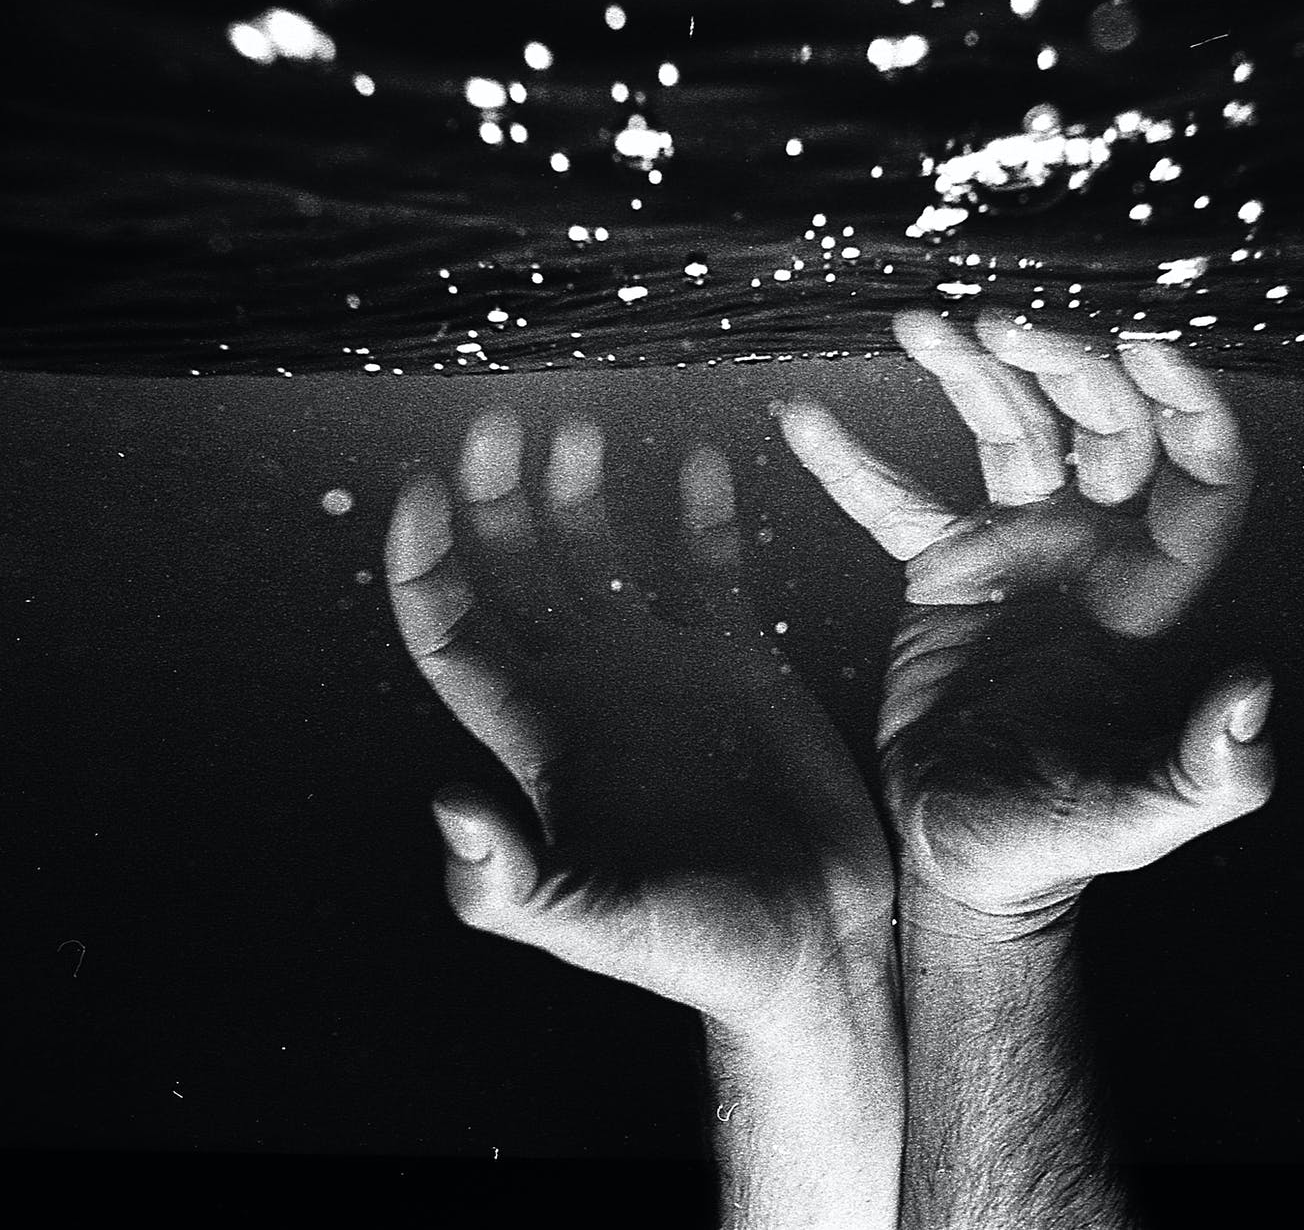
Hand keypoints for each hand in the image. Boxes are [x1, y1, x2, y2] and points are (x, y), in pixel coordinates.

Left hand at [385, 409, 895, 1029]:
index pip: (452, 629)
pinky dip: (700, 512)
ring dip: (582, 489)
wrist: (809, 946)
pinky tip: (698, 464)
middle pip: (516, 568)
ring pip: (602, 551)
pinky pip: (708, 564)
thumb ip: (514, 882)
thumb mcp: (594, 925)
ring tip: (578, 431)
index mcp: (539, 736)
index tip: (422, 490)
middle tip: (496, 426)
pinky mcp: (738, 657)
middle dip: (495, 498)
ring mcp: (663, 665)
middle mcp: (589, 685)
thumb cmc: (697, 948)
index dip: (425, 561)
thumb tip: (446, 806)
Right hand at [779, 309, 1274, 936]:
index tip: (1142, 347)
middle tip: (1007, 326)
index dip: (1184, 402)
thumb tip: (1255, 694)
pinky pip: (898, 503)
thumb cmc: (1057, 843)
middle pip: (1101, 428)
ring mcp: (1016, 557)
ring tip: (922, 325)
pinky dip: (853, 466)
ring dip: (973, 377)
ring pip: (1010, 436)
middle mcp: (1090, 558)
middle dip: (1066, 368)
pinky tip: (805, 423)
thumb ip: (1204, 771)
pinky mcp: (944, 573)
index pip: (1196, 472)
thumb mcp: (1138, 817)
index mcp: (1148, 597)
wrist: (961, 856)